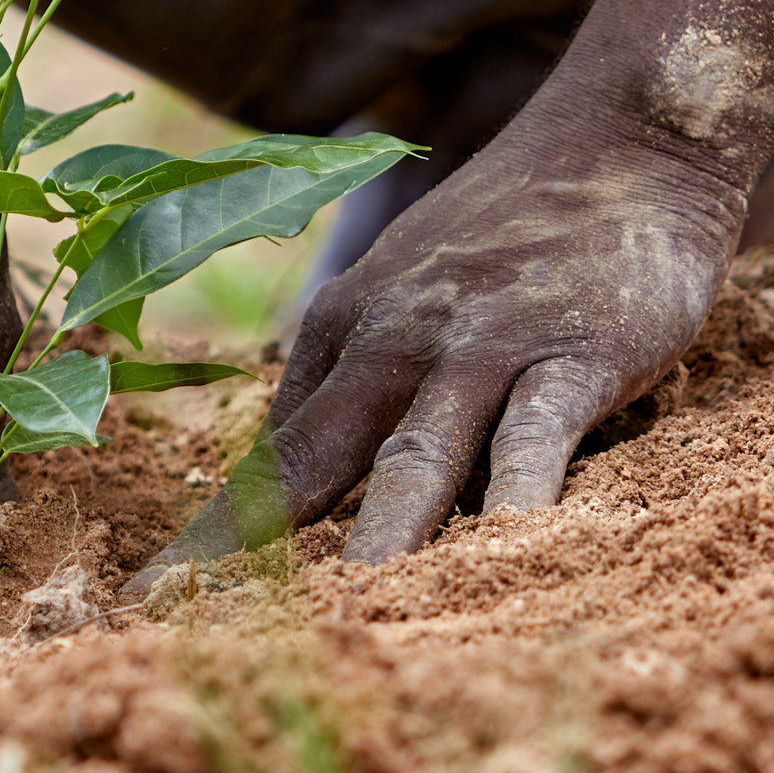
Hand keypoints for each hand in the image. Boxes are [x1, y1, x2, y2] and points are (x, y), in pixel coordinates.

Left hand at [147, 102, 745, 575]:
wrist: (628, 132)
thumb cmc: (518, 230)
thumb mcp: (407, 293)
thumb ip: (353, 384)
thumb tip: (294, 483)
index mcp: (345, 330)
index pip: (271, 456)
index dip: (210, 540)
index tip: (145, 610)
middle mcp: (395, 339)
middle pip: (310, 465)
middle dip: (245, 556)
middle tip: (187, 640)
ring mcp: (483, 347)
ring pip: (414, 463)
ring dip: (373, 550)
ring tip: (333, 632)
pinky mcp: (575, 354)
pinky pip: (535, 442)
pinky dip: (514, 507)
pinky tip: (499, 569)